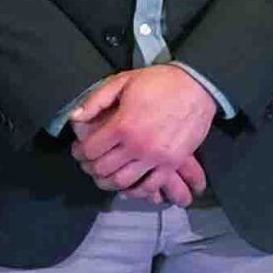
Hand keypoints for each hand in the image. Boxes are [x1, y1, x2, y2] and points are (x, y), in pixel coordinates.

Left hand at [70, 67, 220, 202]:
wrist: (197, 87)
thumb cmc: (159, 82)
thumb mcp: (123, 81)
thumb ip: (96, 100)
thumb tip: (74, 117)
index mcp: (122, 125)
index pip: (90, 150)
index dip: (79, 152)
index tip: (78, 150)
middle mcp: (137, 146)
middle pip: (103, 169)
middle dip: (90, 168)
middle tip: (88, 164)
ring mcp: (155, 158)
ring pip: (123, 182)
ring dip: (108, 182)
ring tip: (104, 176)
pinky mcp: (171, 163)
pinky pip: (150, 186)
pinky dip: (135, 191)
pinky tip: (128, 186)